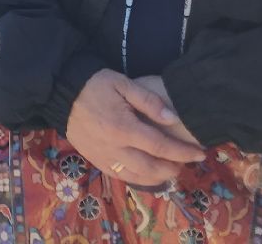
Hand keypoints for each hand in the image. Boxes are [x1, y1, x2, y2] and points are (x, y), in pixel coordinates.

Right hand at [63, 70, 205, 186]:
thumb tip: (172, 119)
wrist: (61, 93)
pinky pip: (120, 175)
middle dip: (173, 168)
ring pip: (136, 176)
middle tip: (187, 163)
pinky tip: (147, 174)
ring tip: (171, 171)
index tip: (200, 153)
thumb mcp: (123, 83)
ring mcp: (104, 156)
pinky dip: (138, 178)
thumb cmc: (95, 85)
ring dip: (158, 177)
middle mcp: (114, 147)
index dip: (183, 152)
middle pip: (151, 167)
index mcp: (123, 128)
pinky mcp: (96, 160)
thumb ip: (148, 101)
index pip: (160, 146)